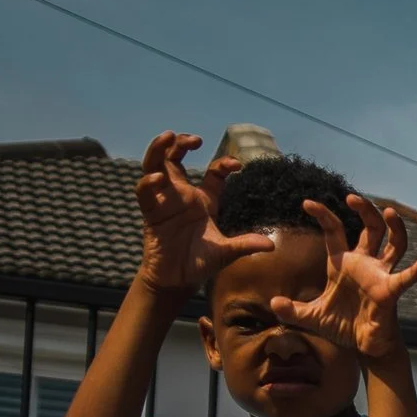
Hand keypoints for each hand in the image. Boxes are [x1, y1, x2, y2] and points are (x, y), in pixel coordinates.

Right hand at [132, 131, 272, 295]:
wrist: (178, 280)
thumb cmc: (200, 263)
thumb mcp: (226, 252)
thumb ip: (245, 244)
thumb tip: (271, 245)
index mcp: (204, 200)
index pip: (213, 174)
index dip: (223, 164)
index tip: (237, 164)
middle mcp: (182, 195)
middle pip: (175, 159)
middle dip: (181, 143)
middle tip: (195, 139)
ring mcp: (165, 201)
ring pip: (155, 166)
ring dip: (159, 150)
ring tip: (168, 137)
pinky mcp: (151, 212)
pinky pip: (144, 192)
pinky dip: (148, 183)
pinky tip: (158, 178)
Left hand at [267, 194, 416, 360]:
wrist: (363, 346)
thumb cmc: (342, 326)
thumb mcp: (312, 316)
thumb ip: (292, 310)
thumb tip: (274, 302)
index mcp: (343, 263)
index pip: (335, 230)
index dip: (323, 214)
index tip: (307, 203)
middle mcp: (365, 263)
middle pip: (370, 227)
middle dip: (364, 210)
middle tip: (352, 198)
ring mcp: (380, 275)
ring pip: (393, 243)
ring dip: (394, 227)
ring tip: (390, 212)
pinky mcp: (390, 292)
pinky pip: (405, 279)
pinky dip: (416, 272)